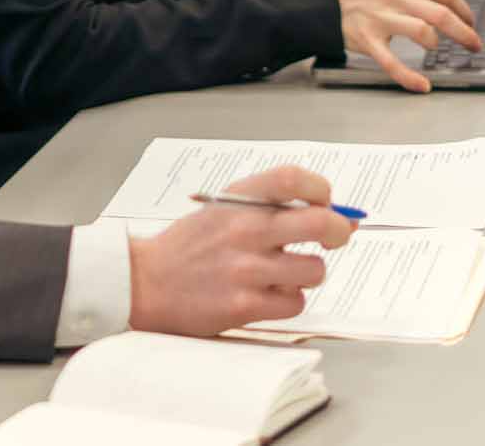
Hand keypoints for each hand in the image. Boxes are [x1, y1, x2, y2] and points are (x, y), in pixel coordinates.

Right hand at [128, 165, 355, 335]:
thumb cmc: (190, 246)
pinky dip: (288, 300)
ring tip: (286, 273)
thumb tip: (340, 216)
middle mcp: (244, 229)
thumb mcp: (223, 210)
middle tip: (336, 237)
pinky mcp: (243, 306)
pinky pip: (295, 302)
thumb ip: (272, 208)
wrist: (144, 282)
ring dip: (308, 273)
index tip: (326, 200)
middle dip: (340, 230)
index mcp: (238, 199)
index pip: (293, 178)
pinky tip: (268, 294)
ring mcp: (245, 269)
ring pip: (314, 270)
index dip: (321, 188)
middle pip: (319, 223)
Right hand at [329, 0, 480, 91]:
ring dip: (437, 45)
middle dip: (465, 32)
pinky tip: (422, 86)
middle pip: (443, 14)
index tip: (470, 19)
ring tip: (439, 51)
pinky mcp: (367, 39)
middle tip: (474, 44)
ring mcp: (381, 17)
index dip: (464, 9)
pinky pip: (393, 62)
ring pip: (424, 33)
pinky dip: (410, 77)